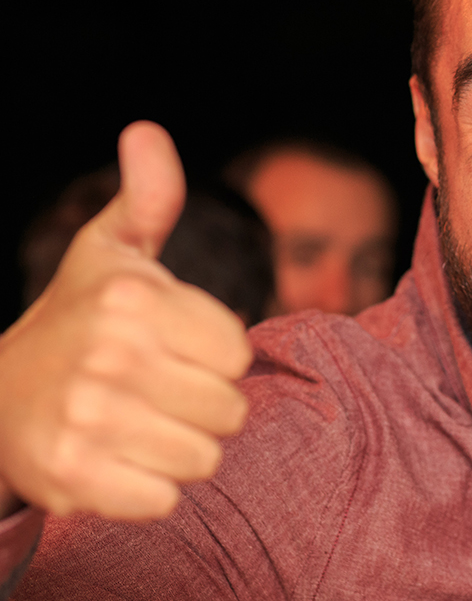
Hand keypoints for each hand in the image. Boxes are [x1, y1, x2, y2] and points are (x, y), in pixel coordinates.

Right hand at [0, 122, 252, 519]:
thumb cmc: (79, 318)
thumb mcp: (111, 251)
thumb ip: (148, 197)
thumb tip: (146, 132)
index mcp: (133, 299)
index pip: (238, 354)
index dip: (214, 356)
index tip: (174, 348)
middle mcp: (108, 357)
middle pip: (229, 410)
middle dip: (204, 406)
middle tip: (158, 391)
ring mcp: (86, 421)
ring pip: (204, 459)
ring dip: (181, 449)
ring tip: (140, 424)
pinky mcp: (72, 481)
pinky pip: (165, 500)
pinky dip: (151, 490)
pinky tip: (119, 461)